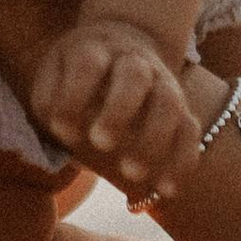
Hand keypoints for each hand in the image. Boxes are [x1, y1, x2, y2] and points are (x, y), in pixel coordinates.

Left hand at [30, 19, 200, 199]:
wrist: (122, 49)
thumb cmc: (75, 76)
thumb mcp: (53, 77)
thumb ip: (50, 99)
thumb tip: (63, 128)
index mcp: (95, 50)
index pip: (87, 64)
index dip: (74, 95)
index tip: (61, 130)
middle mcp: (132, 61)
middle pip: (134, 76)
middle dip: (119, 110)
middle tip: (100, 144)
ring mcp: (162, 82)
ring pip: (169, 104)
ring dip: (153, 140)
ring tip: (133, 176)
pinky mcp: (180, 108)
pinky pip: (190, 132)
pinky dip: (182, 162)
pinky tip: (165, 191)